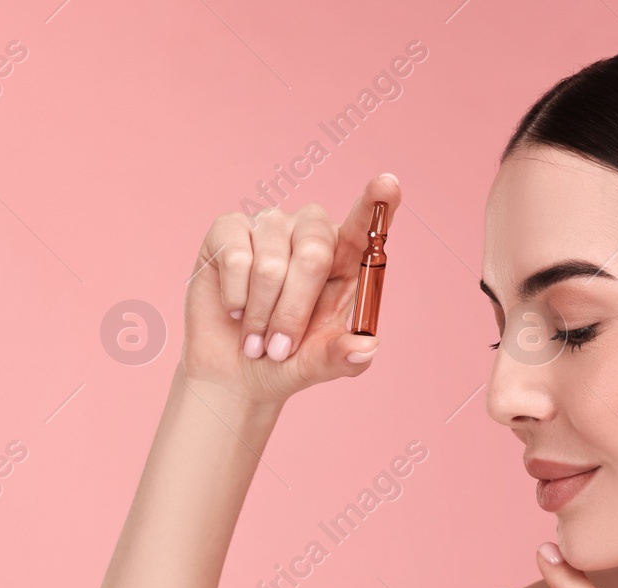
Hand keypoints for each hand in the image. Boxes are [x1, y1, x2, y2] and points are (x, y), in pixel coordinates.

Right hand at [181, 174, 398, 403]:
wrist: (233, 372)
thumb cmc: (283, 362)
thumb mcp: (318, 365)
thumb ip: (343, 357)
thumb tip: (367, 347)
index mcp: (345, 260)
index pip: (366, 226)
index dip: (376, 202)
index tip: (387, 184)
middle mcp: (311, 233)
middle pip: (315, 251)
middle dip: (294, 310)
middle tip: (280, 347)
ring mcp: (270, 226)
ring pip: (271, 263)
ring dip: (262, 313)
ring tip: (255, 337)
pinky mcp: (230, 229)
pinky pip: (236, 257)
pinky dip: (236, 298)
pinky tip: (234, 310)